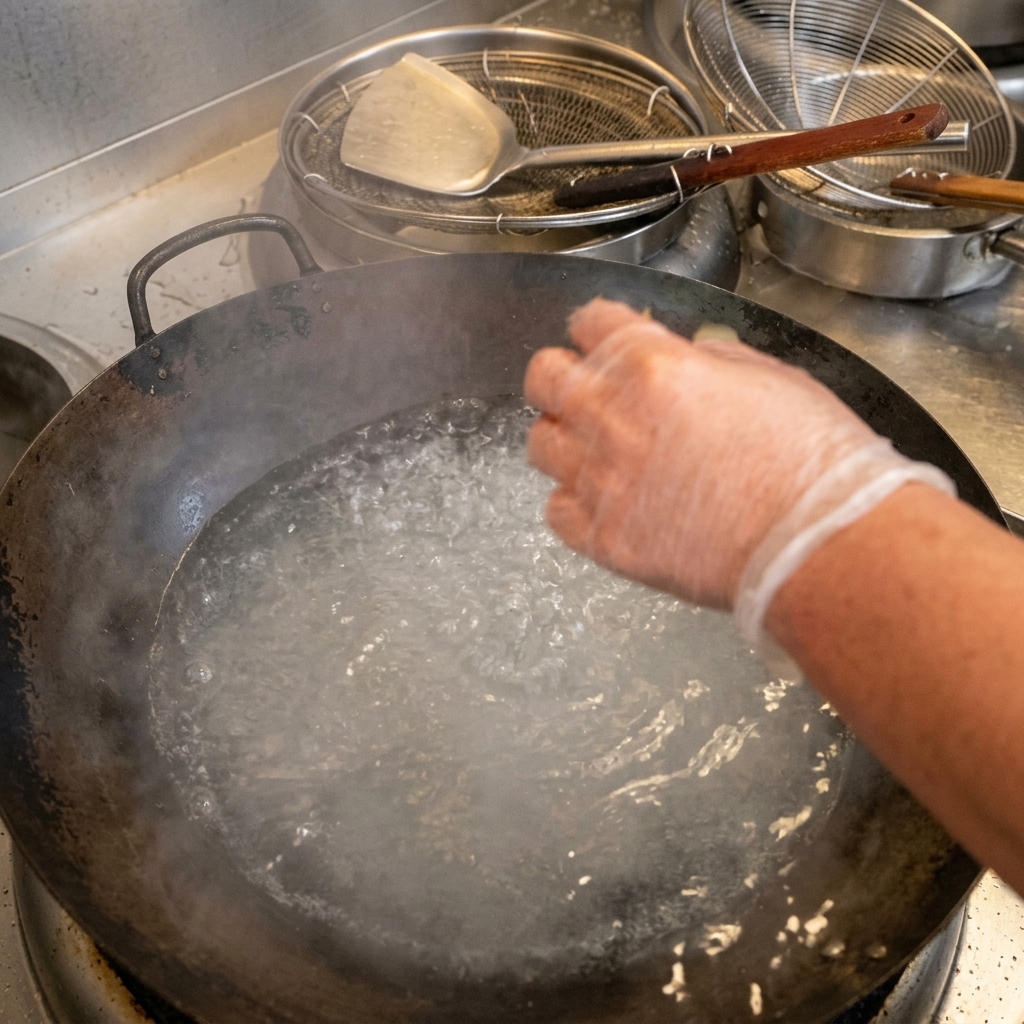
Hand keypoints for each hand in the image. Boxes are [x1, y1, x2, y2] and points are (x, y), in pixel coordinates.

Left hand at [524, 298, 879, 608]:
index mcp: (652, 364)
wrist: (817, 544)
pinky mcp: (602, 539)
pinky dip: (573, 503)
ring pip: (539, 443)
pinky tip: (605, 504)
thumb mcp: (771, 375)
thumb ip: (710, 360)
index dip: (598, 328)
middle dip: (562, 378)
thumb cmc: (811, 459)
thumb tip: (686, 358)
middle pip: (543, 377)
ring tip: (596, 452)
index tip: (604, 340)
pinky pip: (555, 511)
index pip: (589, 321)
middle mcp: (612, 416)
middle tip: (588, 394)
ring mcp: (601, 481)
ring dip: (564, 440)